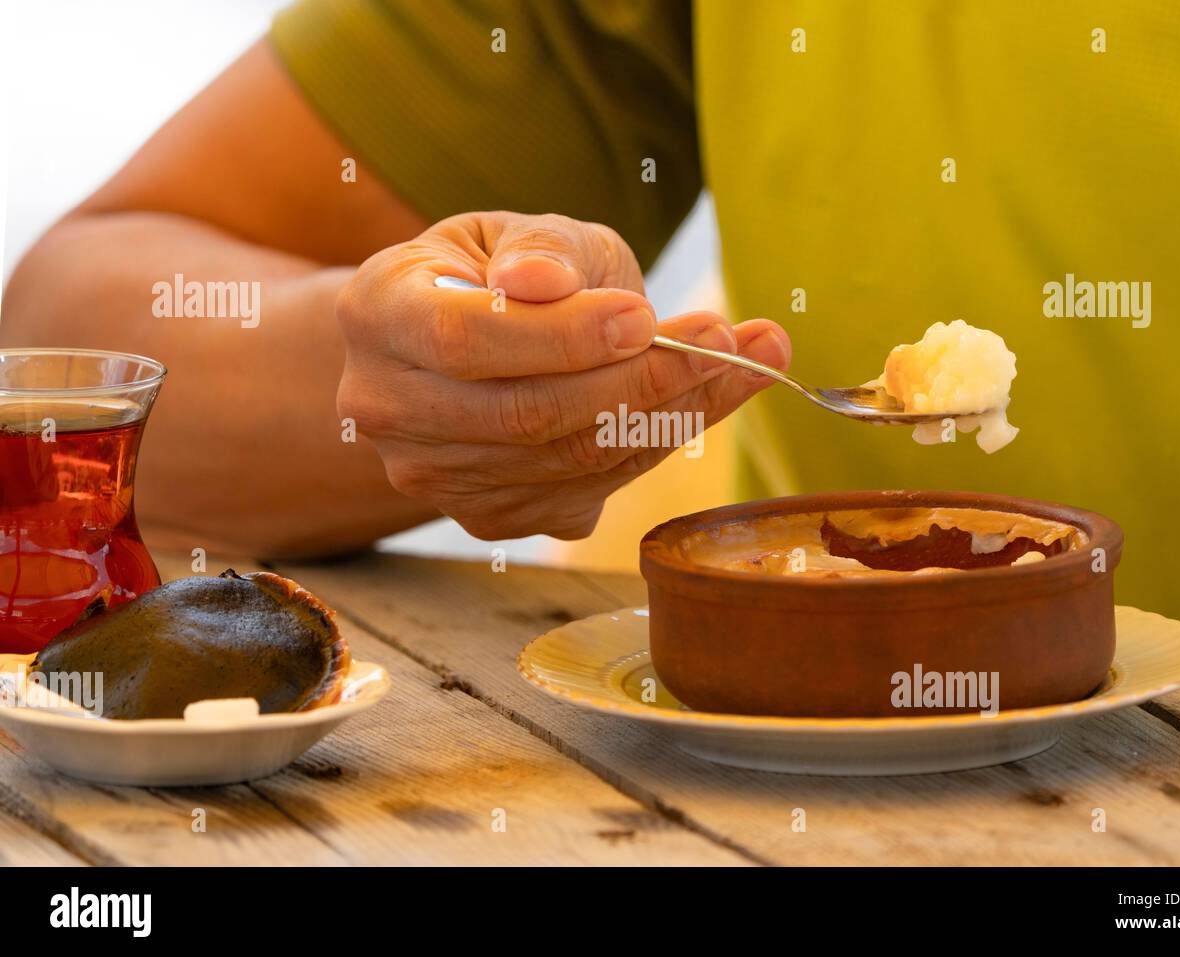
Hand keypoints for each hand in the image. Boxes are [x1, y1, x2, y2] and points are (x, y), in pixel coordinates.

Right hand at [335, 211, 790, 539]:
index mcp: (376, 313)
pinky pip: (588, 491)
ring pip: (568, 460)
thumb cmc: (496, 270)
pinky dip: (659, 445)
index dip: (561, 335)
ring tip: (749, 358)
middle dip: (643, 378)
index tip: (645, 313)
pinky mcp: (488, 516)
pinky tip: (709, 398)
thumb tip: (544, 277)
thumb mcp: (517, 230)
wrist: (458, 339)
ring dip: (674, 412)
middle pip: (525, 414)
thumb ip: (541, 245)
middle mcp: (386, 407)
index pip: (464, 338)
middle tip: (732, 339)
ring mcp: (432, 475)